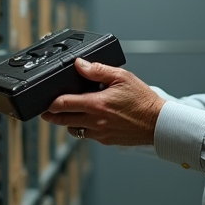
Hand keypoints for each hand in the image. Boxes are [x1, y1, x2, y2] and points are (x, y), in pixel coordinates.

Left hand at [41, 59, 165, 146]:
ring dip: (67, 122)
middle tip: (46, 111)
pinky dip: (82, 128)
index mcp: (97, 103)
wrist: (158, 123)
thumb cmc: (142, 100)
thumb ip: (97, 70)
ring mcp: (99, 132)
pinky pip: (87, 135)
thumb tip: (79, 64)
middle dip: (51, 115)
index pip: (64, 104)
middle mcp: (95, 120)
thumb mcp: (121, 77)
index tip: (45, 101)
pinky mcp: (105, 140)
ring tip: (66, 114)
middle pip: (63, 120)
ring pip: (73, 130)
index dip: (51, 103)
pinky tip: (87, 120)